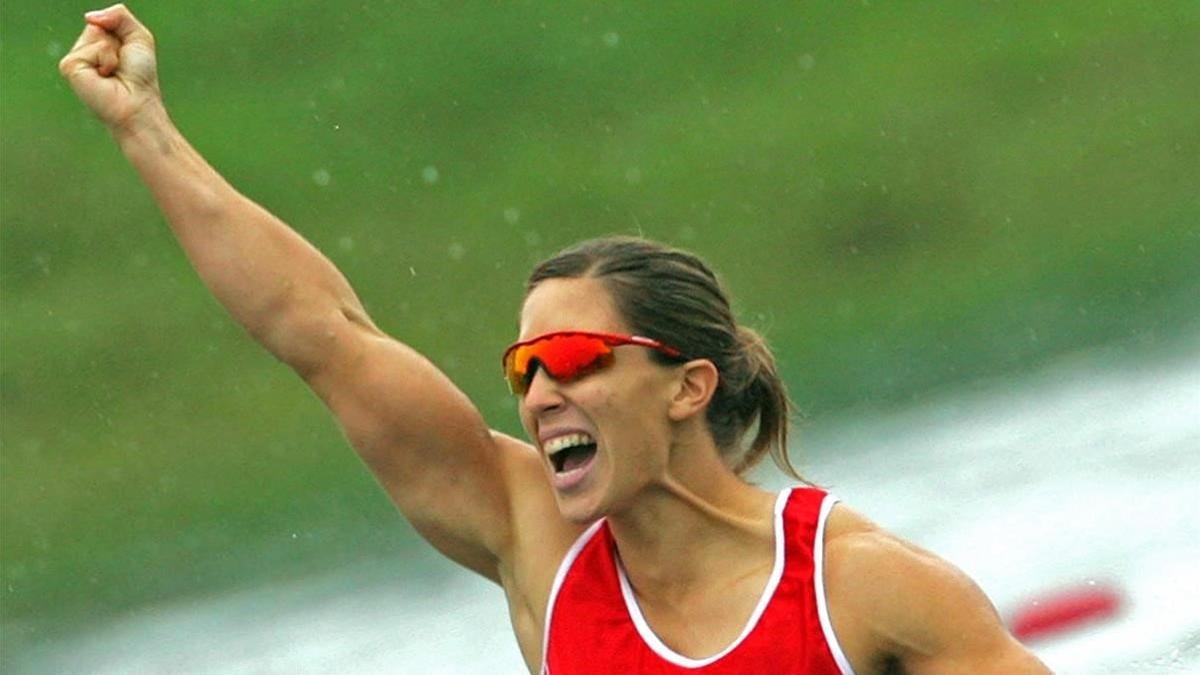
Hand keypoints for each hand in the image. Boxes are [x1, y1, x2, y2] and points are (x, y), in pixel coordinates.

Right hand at [59, 4, 161, 134]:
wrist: (137, 104)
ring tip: (113, 72)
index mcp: (96, 43)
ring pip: (96, 33)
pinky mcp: (70, 66)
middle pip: (98, 24)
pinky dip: (107, 59)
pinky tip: (104, 77)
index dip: (122, 32)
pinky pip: (94, 48)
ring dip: (113, 52)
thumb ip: (119, 15)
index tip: (128, 54)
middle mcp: (83, 50)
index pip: (103, 19)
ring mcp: (75, 58)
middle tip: (121, 65)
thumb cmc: (140, 76)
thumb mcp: (139, 37)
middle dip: (118, 41)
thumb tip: (89, 17)